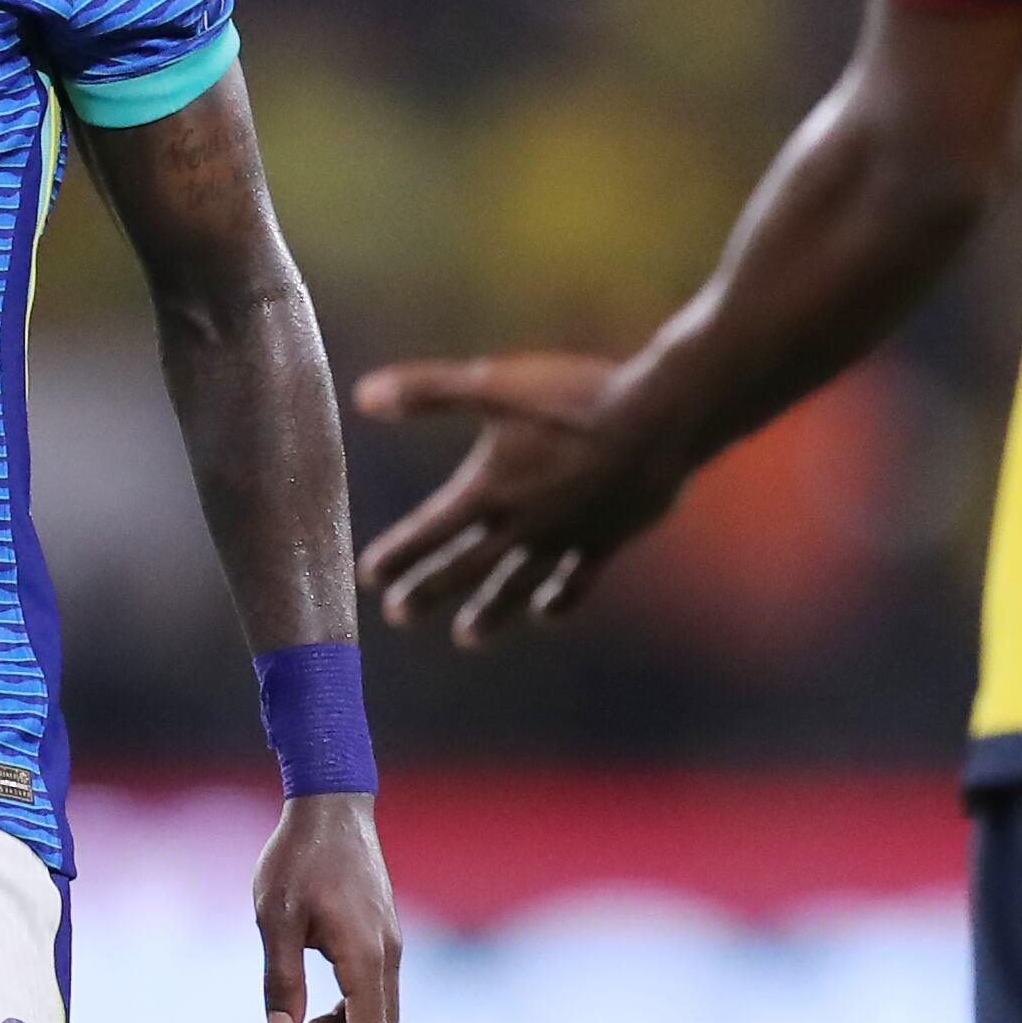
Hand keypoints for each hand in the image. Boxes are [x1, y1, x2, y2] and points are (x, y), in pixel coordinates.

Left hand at [254, 791, 399, 1022]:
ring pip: (378, 1011)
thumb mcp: (275, 918)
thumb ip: (281, 979)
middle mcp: (387, 954)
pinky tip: (313, 1020)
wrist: (331, 804)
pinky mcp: (378, 932)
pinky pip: (371, 989)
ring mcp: (387, 942)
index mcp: (365, 956)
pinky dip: (348, 1014)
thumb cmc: (298, 857)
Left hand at [353, 353, 688, 646]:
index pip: (430, 532)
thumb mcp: (496, 385)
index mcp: (489, 489)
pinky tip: (545, 613)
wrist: (657, 421)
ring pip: (517, 586)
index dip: (398, 554)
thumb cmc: (574, 399)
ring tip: (467, 637)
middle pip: (465, 568)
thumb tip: (364, 394)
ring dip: (490, 612)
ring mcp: (564, 540)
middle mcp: (521, 525)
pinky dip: (557, 600)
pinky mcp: (604, 542)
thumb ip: (430, 392)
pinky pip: (577, 583)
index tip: (370, 575)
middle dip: (429, 592)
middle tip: (398, 615)